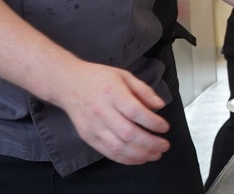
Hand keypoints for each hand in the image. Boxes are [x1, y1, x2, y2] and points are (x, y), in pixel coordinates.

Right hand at [51, 61, 170, 164]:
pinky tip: (139, 159)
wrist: (68, 84)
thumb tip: (160, 105)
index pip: (135, 112)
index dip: (152, 122)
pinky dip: (125, 159)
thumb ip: (143, 90)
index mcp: (112, 93)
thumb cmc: (97, 78)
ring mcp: (94, 127)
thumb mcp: (124, 75)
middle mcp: (102, 112)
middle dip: (150, 143)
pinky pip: (108, 153)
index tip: (164, 127)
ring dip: (140, 154)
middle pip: (128, 133)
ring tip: (155, 155)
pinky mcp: (88, 137)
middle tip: (164, 146)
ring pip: (118, 147)